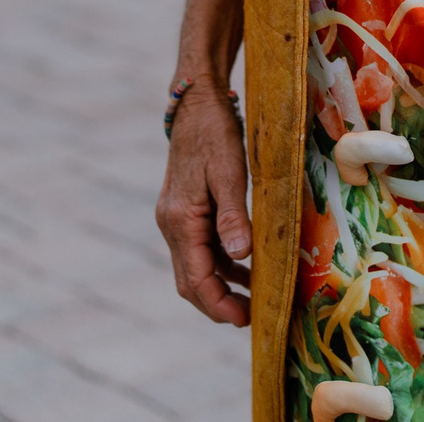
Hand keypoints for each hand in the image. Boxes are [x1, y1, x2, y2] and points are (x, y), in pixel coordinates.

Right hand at [155, 84, 252, 326]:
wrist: (196, 104)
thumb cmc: (214, 133)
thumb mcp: (228, 173)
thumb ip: (233, 216)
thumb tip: (240, 257)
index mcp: (180, 220)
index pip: (195, 279)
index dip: (219, 304)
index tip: (245, 319)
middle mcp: (171, 224)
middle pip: (189, 281)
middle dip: (217, 304)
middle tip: (250, 318)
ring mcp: (175, 218)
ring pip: (194, 267)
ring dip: (220, 286)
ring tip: (252, 299)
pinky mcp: (184, 211)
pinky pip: (200, 248)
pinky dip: (221, 264)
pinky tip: (245, 267)